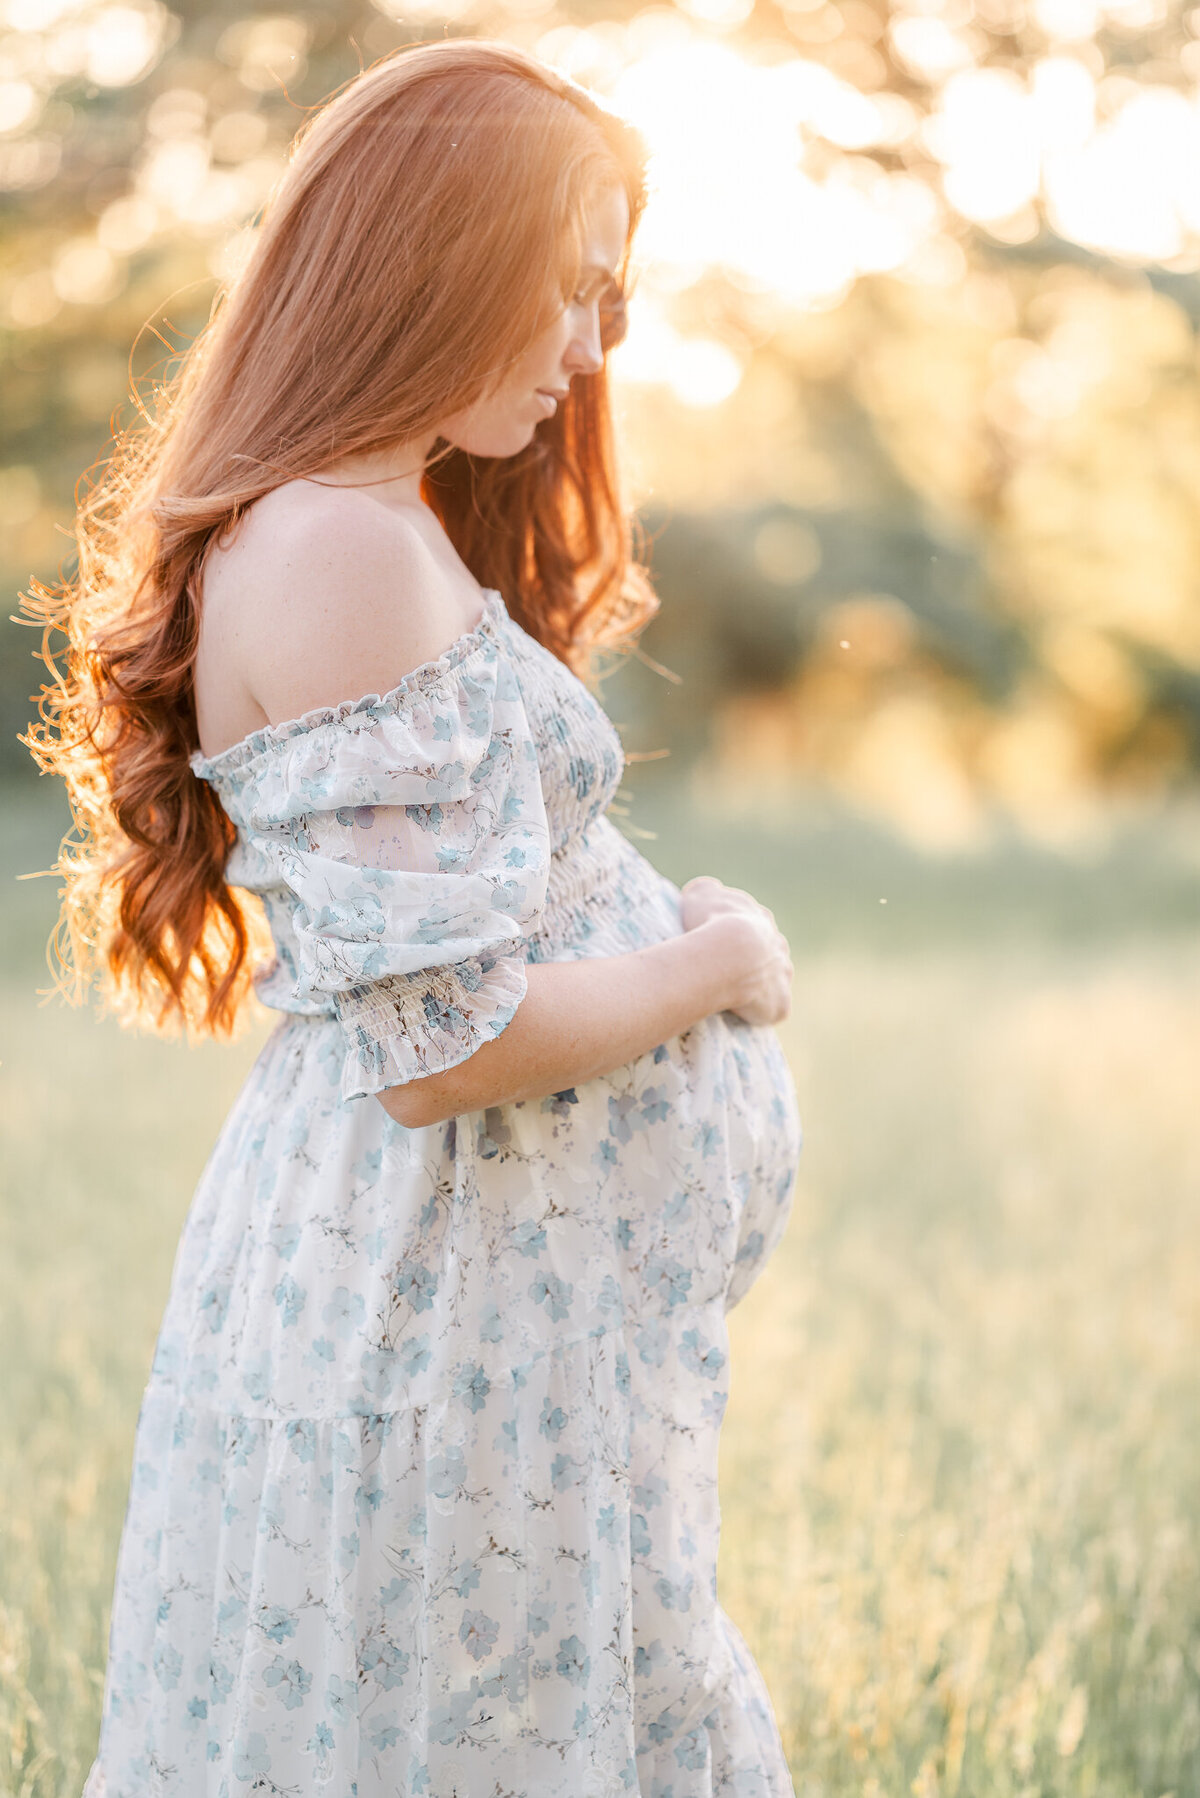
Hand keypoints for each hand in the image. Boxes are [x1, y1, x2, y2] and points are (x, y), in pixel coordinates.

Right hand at [680, 876, 792, 1026]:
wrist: (729, 952)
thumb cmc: (711, 922)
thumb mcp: (701, 894)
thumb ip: (706, 890)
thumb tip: (708, 889)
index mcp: (761, 920)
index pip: (754, 926)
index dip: (739, 935)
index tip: (723, 942)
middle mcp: (778, 946)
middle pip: (771, 953)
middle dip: (756, 960)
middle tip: (730, 970)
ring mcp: (782, 975)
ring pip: (776, 980)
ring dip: (762, 986)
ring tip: (738, 994)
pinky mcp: (779, 1003)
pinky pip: (773, 1009)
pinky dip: (762, 1012)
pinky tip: (744, 1013)